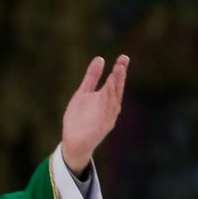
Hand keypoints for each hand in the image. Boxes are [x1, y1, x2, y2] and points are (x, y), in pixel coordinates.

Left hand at [61, 55, 128, 175]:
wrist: (74, 140)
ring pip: (113, 100)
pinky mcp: (102, 127)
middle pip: (116, 90)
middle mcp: (110, 107)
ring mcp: (107, 117)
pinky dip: (109, 103)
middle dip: (119, 77)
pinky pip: (107, 113)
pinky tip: (109, 92)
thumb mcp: (83, 93)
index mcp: (106, 98)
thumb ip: (92, 77)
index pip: (115, 82)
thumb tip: (100, 58)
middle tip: (122, 63)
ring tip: (117, 72)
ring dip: (116, 87)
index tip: (123, 57)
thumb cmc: (80, 117)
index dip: (119, 70)